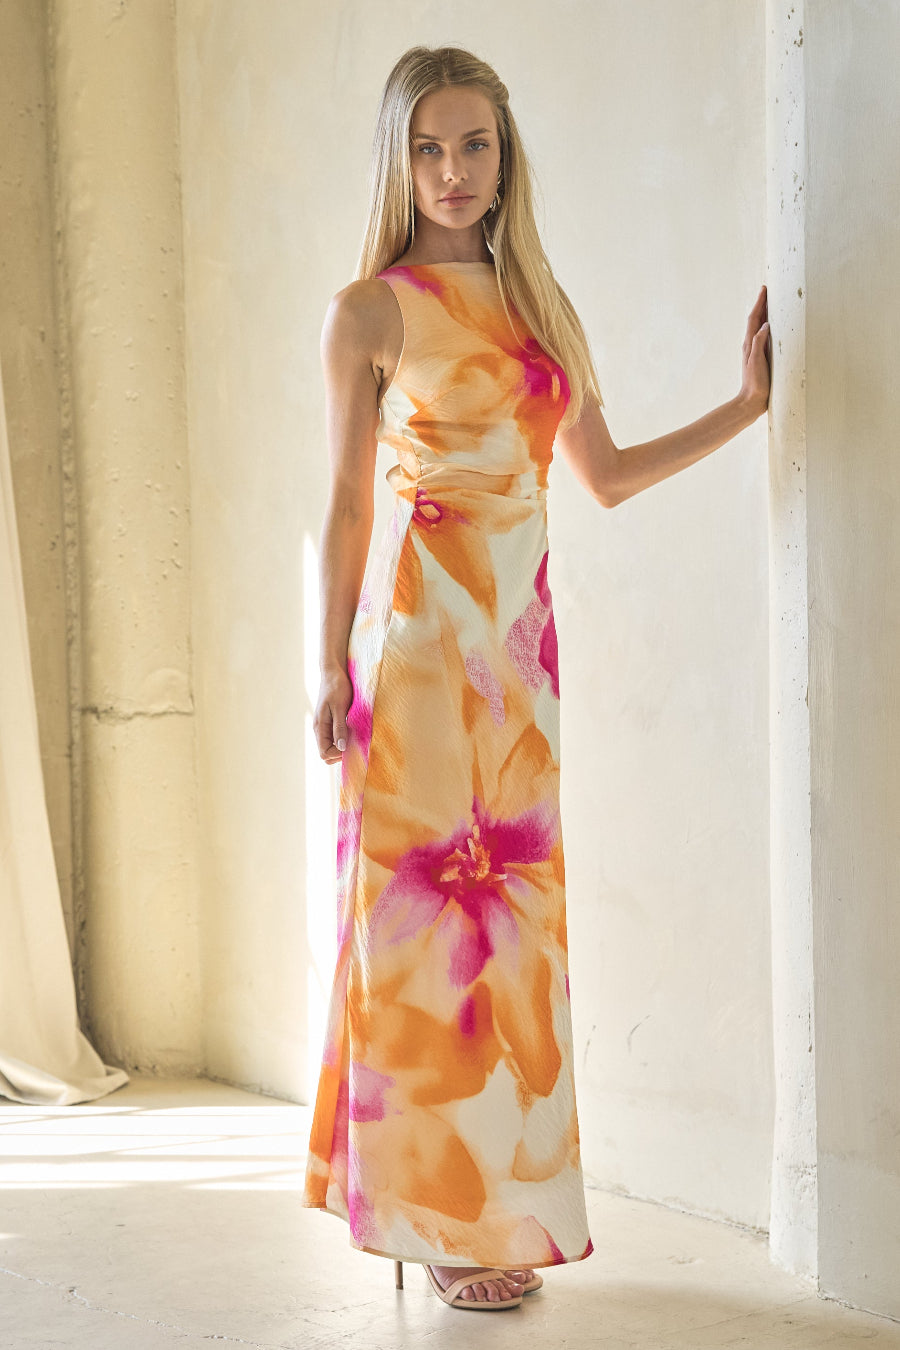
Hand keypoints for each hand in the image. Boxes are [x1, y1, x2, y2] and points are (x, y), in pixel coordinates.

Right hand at [314, 667, 352, 764]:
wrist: (333, 672)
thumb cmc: (337, 687)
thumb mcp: (340, 707)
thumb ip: (340, 728)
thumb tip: (342, 748)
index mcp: (320, 727)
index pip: (324, 753)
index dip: (338, 754)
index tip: (352, 746)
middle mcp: (320, 729)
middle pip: (327, 753)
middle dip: (340, 754)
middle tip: (355, 744)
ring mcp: (325, 726)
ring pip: (332, 747)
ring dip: (343, 747)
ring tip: (355, 738)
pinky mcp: (331, 722)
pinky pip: (335, 738)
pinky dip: (344, 740)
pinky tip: (354, 732)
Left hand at [738, 284, 770, 416]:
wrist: (751, 401)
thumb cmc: (755, 383)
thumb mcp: (756, 362)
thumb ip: (758, 343)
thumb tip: (765, 324)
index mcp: (750, 344)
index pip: (754, 318)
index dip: (759, 303)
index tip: (764, 289)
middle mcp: (751, 345)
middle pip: (756, 319)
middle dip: (762, 304)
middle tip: (768, 290)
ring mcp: (755, 351)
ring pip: (760, 327)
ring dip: (765, 314)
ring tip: (771, 303)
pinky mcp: (761, 358)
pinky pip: (764, 337)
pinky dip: (768, 327)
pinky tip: (773, 327)